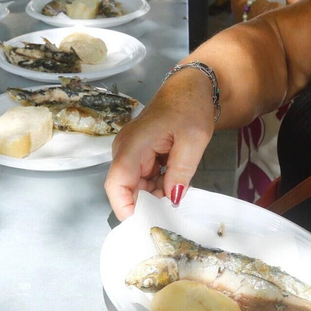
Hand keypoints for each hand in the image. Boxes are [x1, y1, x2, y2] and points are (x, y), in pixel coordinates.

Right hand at [105, 70, 216, 218]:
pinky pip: (143, 178)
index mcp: (134, 144)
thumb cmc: (191, 107)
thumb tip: (171, 200)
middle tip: (170, 215)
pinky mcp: (140, 154)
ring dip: (154, 195)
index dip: (125, 207)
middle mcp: (126, 149)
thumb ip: (181, 171)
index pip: (117, 183)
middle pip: (125, 188)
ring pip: (136, 186)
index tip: (143, 224)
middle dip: (146, 204)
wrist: (192, 86)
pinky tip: (175, 186)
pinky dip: (158, 186)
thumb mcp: (193, 140)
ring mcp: (132, 151)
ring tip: (177, 196)